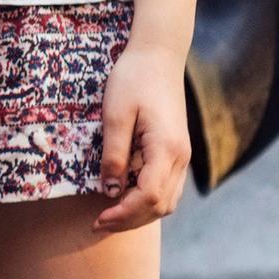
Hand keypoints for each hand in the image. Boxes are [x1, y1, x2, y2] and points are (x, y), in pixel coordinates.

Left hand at [93, 39, 193, 231]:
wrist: (158, 55)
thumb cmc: (133, 79)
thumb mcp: (115, 115)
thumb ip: (114, 154)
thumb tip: (110, 191)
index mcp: (166, 149)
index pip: (148, 197)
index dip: (122, 214)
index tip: (97, 219)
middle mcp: (180, 157)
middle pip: (160, 206)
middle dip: (130, 220)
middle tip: (98, 223)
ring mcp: (182, 155)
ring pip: (168, 200)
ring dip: (140, 213)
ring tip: (109, 215)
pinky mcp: (176, 151)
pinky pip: (167, 187)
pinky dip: (148, 200)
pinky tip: (124, 197)